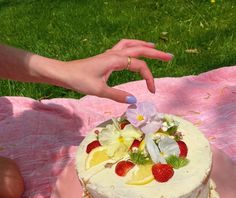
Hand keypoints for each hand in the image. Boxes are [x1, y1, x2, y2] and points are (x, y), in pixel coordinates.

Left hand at [55, 39, 173, 102]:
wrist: (64, 73)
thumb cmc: (79, 80)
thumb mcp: (99, 90)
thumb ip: (118, 95)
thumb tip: (134, 101)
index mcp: (116, 60)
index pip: (140, 66)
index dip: (149, 78)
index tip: (152, 91)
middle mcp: (114, 54)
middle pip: (140, 50)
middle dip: (156, 54)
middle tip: (170, 57)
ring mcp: (110, 54)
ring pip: (131, 45)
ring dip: (143, 46)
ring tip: (154, 48)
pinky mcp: (105, 57)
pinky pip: (123, 48)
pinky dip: (132, 47)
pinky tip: (133, 52)